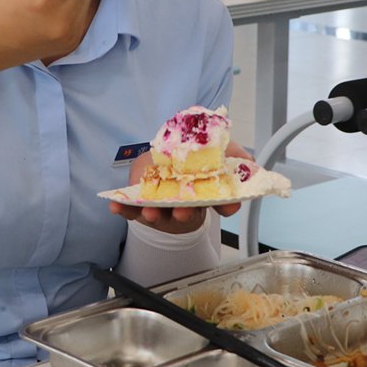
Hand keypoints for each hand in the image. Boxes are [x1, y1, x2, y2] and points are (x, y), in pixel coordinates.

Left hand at [107, 145, 245, 233]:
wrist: (169, 154)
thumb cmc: (197, 156)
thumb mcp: (222, 152)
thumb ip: (238, 161)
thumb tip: (250, 168)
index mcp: (205, 194)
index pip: (217, 201)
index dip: (223, 204)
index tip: (225, 207)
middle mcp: (183, 203)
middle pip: (185, 212)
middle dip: (184, 213)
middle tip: (182, 212)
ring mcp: (160, 204)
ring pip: (157, 213)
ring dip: (152, 214)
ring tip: (149, 212)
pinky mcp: (138, 201)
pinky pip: (129, 208)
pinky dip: (122, 209)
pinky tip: (115, 206)